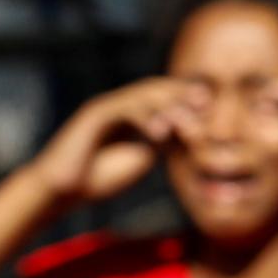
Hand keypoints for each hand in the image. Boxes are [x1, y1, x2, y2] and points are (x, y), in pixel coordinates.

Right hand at [28, 78, 201, 207]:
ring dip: (169, 108)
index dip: (187, 100)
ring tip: (188, 127)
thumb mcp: (142, 157)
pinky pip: (123, 108)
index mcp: (132, 115)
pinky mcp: (93, 115)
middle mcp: (119, 105)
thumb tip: (186, 134)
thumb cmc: (100, 177)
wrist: (64, 189)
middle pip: (155, 89)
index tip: (213, 111)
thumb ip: (162, 143)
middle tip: (207, 105)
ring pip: (142, 96)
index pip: (163, 98)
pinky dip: (144, 117)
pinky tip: (161, 132)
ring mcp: (106, 107)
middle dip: (182, 94)